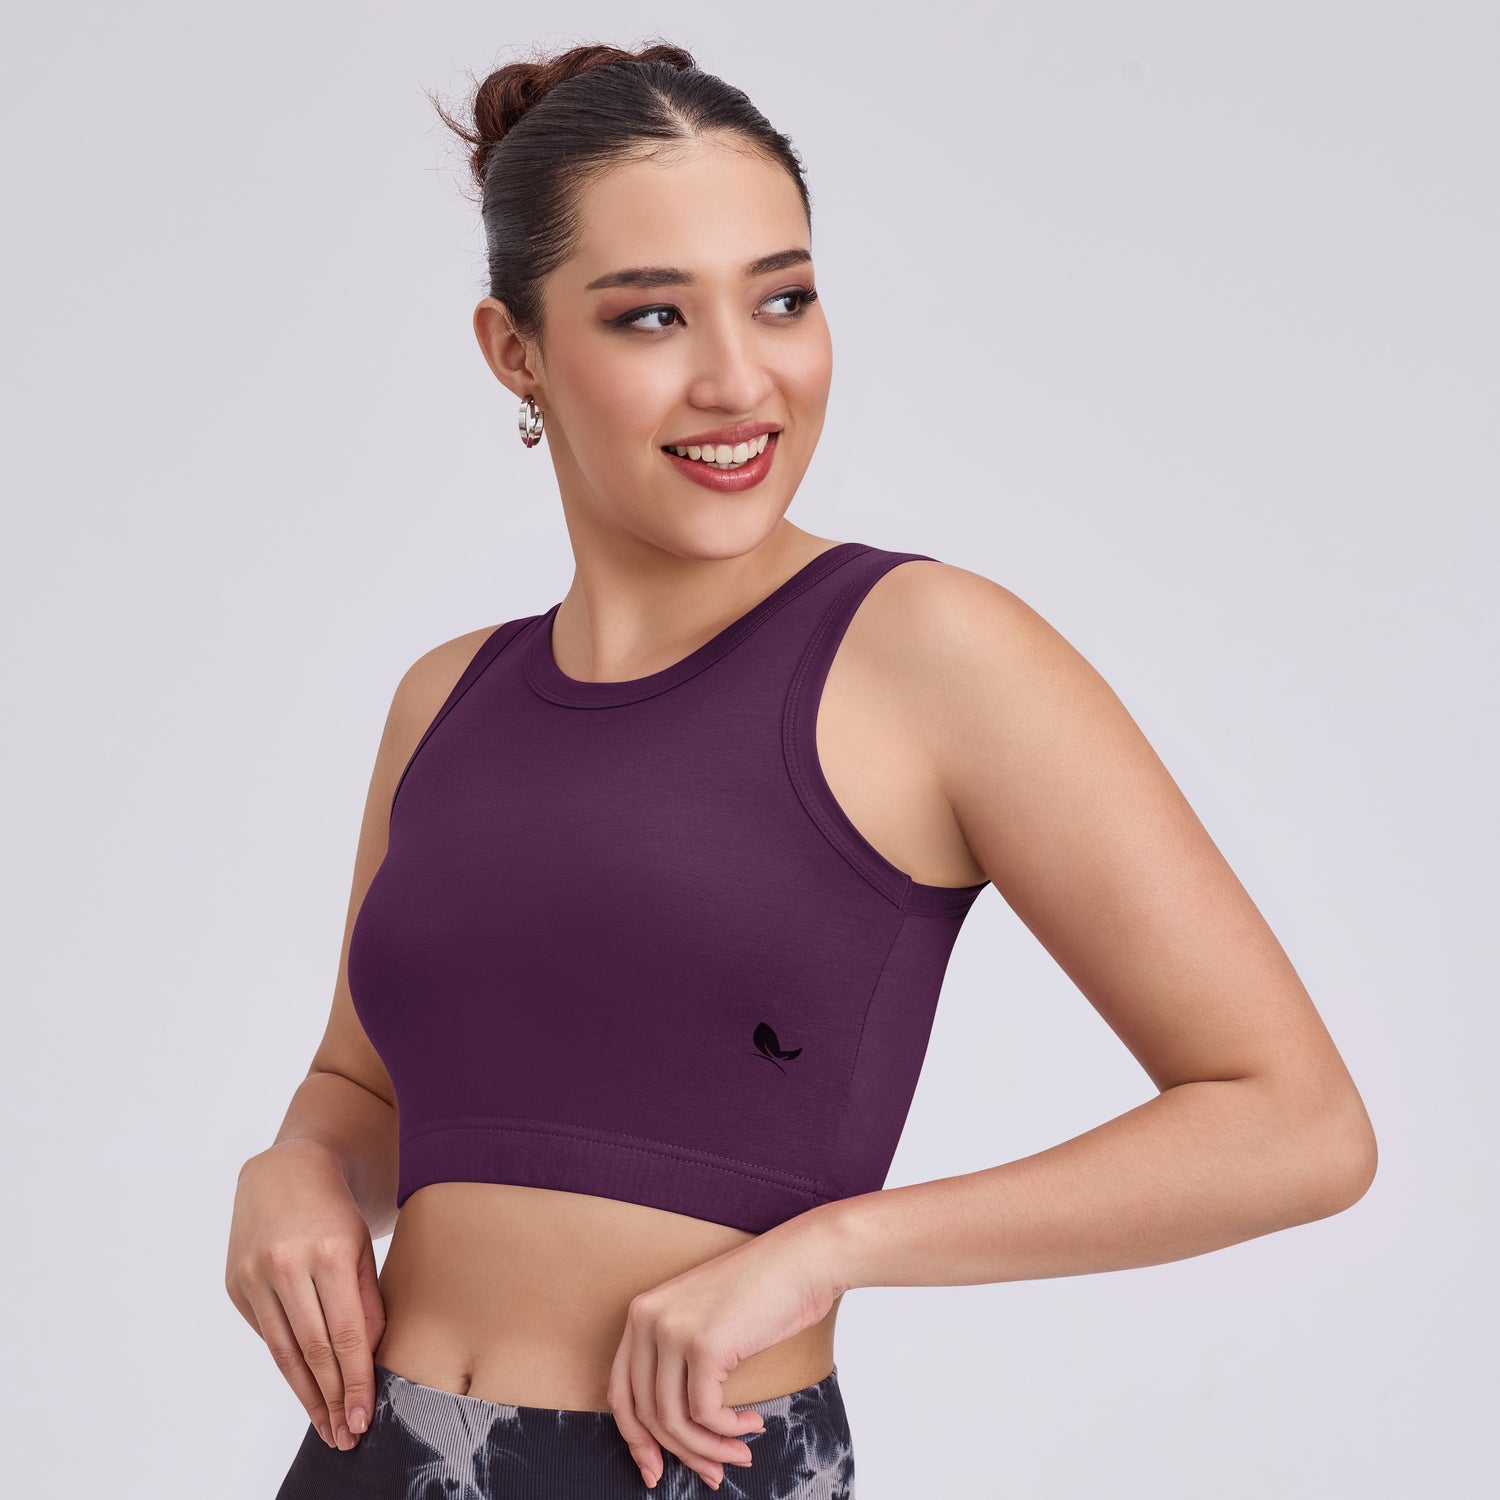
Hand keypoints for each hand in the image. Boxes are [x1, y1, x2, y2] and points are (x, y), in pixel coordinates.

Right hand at [225, 1138, 385, 1450]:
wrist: (284, 1169)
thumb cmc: (335, 1209)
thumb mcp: (363, 1246)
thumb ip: (367, 1301)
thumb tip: (368, 1360)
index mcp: (328, 1252)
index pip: (344, 1333)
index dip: (354, 1381)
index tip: (363, 1418)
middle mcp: (287, 1265)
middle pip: (312, 1349)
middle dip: (331, 1398)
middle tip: (345, 1436)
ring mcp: (255, 1275)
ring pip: (283, 1351)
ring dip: (305, 1394)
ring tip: (325, 1425)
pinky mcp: (235, 1284)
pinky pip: (266, 1333)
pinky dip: (287, 1362)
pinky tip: (304, 1386)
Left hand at [607, 1209, 845, 1490]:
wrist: (804, 1258)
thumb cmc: (764, 1293)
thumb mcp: (704, 1324)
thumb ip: (679, 1366)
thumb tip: (674, 1436)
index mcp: (641, 1313)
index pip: (621, 1392)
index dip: (636, 1440)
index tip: (655, 1470)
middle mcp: (647, 1319)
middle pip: (646, 1413)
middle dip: (680, 1453)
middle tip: (712, 1475)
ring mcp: (673, 1330)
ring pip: (675, 1420)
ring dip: (710, 1449)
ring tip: (739, 1456)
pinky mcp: (704, 1345)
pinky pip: (706, 1414)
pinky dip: (728, 1432)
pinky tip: (752, 1425)